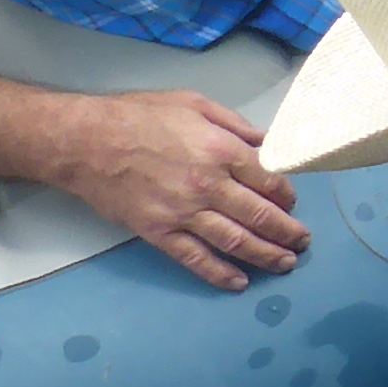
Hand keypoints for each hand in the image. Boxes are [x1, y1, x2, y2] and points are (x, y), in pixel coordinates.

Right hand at [42, 87, 308, 289]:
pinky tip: (239, 283)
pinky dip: (220, 274)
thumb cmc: (138, 116)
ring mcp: (183, 212)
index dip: (288, 196)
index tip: (292, 203)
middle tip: (302, 242)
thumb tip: (267, 141)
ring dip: (266, 256)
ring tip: (285, 263)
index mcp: (222, 151)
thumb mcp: (194, 104)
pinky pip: (195, 259)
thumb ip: (235, 124)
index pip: (270, 182)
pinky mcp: (158, 232)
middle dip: (288, 232)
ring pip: (236, 242)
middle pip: (261, 216)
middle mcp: (209, 185)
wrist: (84, 141)